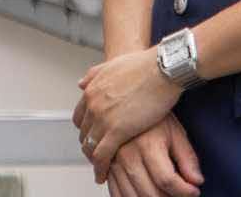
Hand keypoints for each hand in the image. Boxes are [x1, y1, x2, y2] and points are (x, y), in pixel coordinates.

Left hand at [73, 48, 182, 183]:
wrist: (161, 69)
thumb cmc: (144, 66)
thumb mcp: (112, 66)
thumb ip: (94, 75)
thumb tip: (81, 84)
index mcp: (91, 90)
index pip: (80, 117)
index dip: (86, 129)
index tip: (93, 137)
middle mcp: (93, 104)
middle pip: (84, 133)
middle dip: (90, 144)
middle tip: (97, 155)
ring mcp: (103, 118)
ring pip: (90, 146)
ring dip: (93, 159)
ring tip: (99, 168)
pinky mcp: (117, 131)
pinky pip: (102, 156)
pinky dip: (100, 168)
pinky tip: (103, 175)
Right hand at [104, 114, 202, 196]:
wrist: (125, 99)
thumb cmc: (153, 116)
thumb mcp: (175, 132)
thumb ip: (187, 158)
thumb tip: (196, 181)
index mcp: (147, 145)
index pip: (167, 180)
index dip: (184, 191)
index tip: (194, 191)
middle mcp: (128, 155)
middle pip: (150, 193)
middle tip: (180, 194)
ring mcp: (114, 162)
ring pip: (132, 196)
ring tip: (165, 193)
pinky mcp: (107, 166)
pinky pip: (115, 192)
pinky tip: (144, 194)